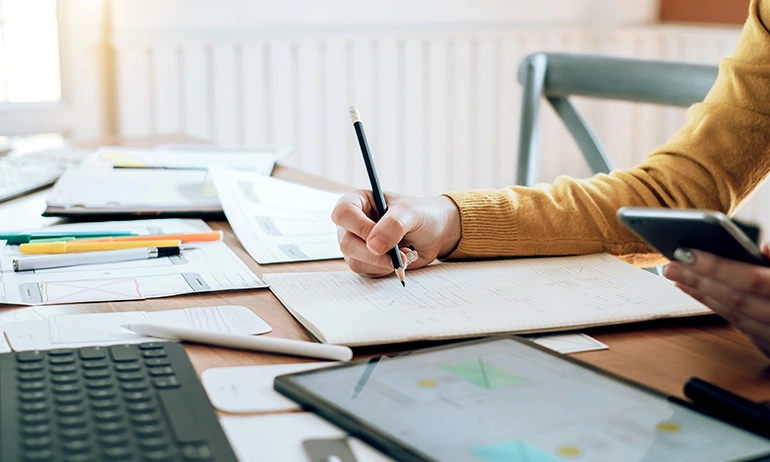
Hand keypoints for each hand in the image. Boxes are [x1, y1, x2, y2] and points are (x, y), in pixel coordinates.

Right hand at [331, 190, 460, 277]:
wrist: (435, 233)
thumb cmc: (421, 214)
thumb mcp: (411, 212)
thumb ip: (393, 225)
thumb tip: (374, 246)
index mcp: (357, 202)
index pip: (343, 214)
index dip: (360, 227)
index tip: (380, 238)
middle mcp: (352, 224)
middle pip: (347, 243)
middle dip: (374, 253)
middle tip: (399, 254)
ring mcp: (356, 244)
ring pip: (355, 261)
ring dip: (382, 263)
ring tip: (403, 253)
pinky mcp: (365, 262)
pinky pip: (367, 272)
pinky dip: (385, 269)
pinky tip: (399, 260)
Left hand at [663, 243, 769, 358]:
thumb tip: (766, 248)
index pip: (751, 280)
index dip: (716, 266)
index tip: (685, 252)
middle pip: (736, 300)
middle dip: (699, 280)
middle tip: (669, 264)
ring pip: (735, 316)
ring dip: (702, 294)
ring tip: (677, 275)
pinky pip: (740, 327)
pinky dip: (716, 308)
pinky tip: (698, 293)